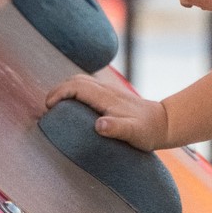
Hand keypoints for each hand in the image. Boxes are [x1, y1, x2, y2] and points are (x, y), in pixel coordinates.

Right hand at [44, 74, 168, 150]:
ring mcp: (108, 91)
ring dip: (65, 89)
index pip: (76, 86)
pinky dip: (74, 92)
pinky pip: (87, 87)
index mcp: (106, 98)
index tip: (48, 107)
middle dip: (57, 90)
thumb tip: (98, 125)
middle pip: (76, 79)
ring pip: (81, 81)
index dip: (59, 93)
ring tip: (55, 106)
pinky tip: (72, 106)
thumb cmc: (147, 131)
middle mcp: (106, 90)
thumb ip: (117, 128)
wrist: (164, 123)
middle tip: (47, 108)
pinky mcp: (110, 95)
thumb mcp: (134, 133)